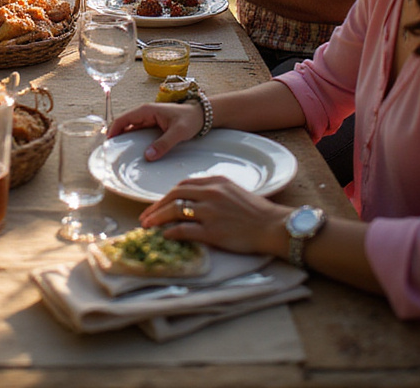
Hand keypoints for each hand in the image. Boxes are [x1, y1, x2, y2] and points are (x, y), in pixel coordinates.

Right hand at [107, 102, 203, 159]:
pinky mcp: (152, 126)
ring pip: (130, 130)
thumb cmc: (190, 119)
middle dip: (116, 136)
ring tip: (118, 154)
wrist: (201, 116)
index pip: (124, 119)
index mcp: (147, 111)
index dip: (113, 130)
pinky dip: (132, 141)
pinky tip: (132, 152)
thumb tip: (148, 156)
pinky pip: (138, 133)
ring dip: (124, 140)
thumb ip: (164, 144)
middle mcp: (145, 114)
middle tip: (110, 153)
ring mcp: (148, 120)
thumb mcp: (178, 132)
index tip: (107, 144)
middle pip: (124, 125)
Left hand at [139, 177, 289, 256]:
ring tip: (147, 226)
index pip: (183, 184)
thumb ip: (214, 192)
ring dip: (157, 218)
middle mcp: (211, 193)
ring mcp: (211, 212)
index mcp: (216, 181)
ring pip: (175, 211)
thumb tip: (194, 200)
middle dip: (156, 206)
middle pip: (174, 195)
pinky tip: (164, 236)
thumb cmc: (257, 212)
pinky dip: (171, 232)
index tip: (158, 204)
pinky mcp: (213, 231)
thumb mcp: (234, 191)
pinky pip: (184, 229)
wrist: (274, 226)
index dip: (167, 195)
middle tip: (145, 216)